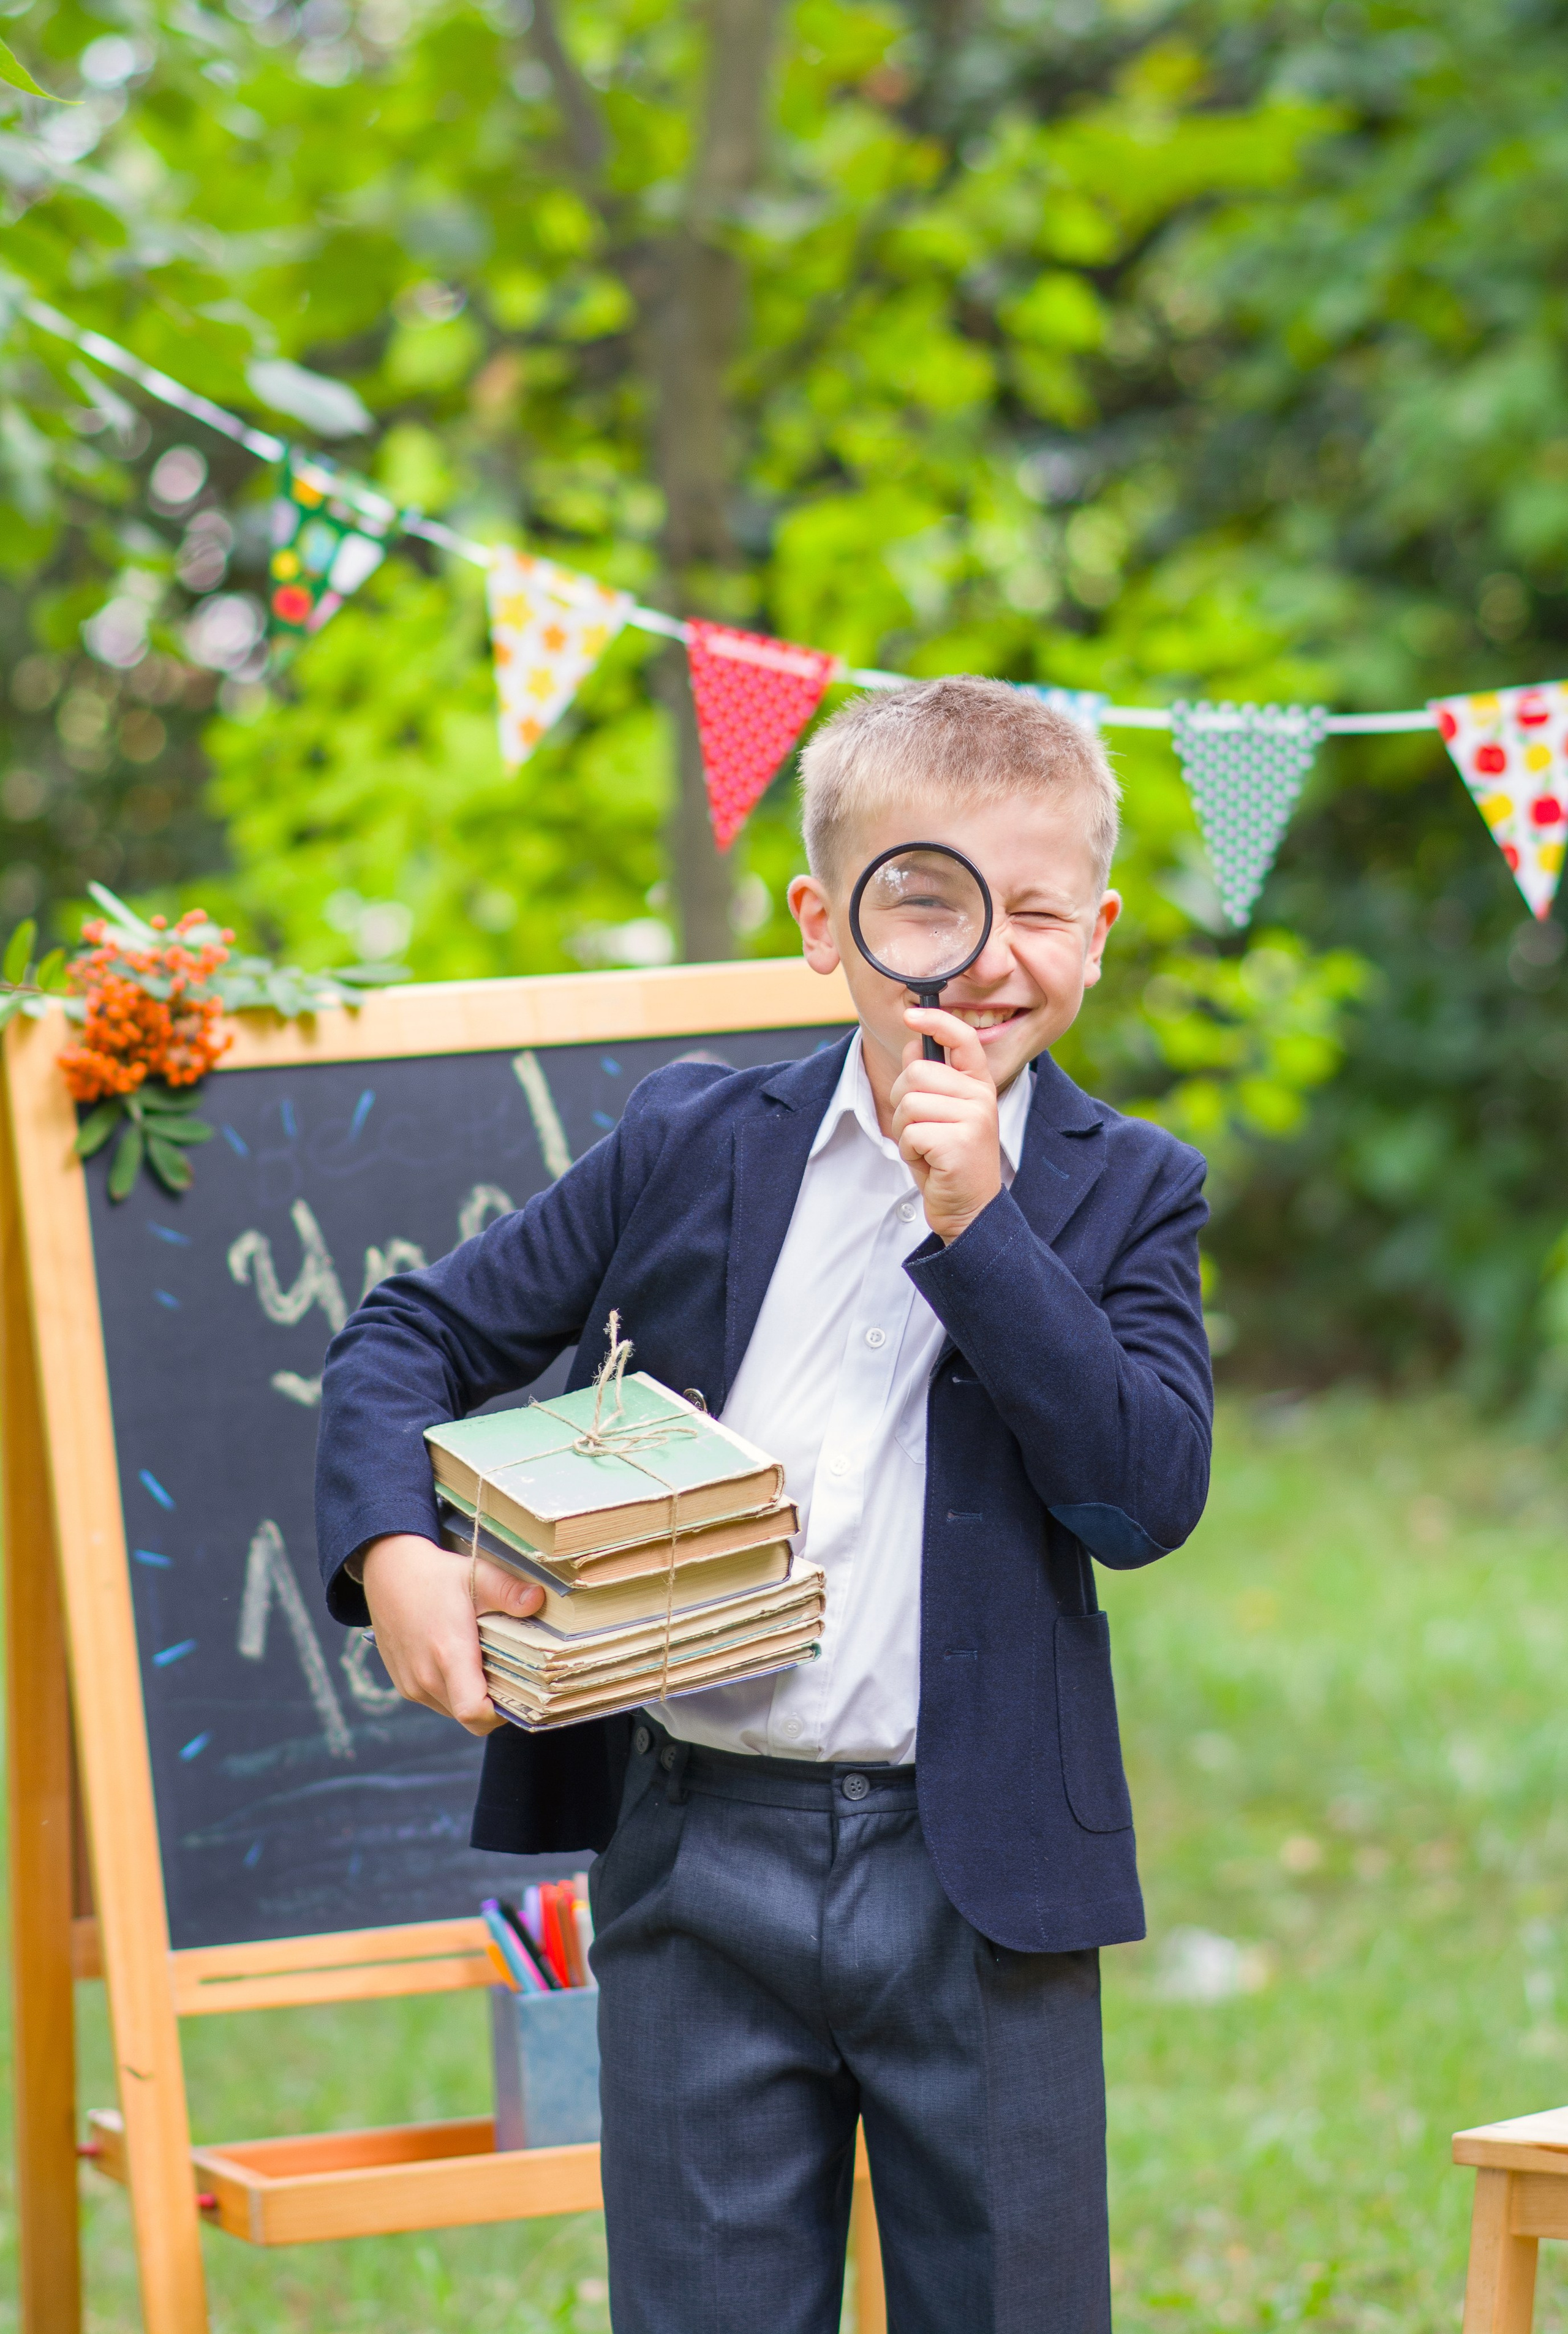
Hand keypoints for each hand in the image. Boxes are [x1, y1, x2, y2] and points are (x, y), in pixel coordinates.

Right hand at [359, 1533, 543, 1736]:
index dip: (499, 1713)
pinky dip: (453, 1692)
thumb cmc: (437, 1574)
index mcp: (448, 1653)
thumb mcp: (478, 1574)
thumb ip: (509, 1591)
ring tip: (482, 1664)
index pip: (473, 1712)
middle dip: (492, 1704)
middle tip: (507, 1674)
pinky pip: (437, 1702)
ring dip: (471, 1698)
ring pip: (452, 1711)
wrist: (389, 1572)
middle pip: (468, 1716)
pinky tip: (459, 1663)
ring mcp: (411, 1684)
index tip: (515, 1694)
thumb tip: (539, 1599)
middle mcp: (426, 1676)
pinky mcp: (403, 1685)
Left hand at [890, 1008, 1002, 1243]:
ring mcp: (973, 1119)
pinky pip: (911, 1132)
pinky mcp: (960, 1143)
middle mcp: (981, 1097)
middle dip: (902, 1102)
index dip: (937, 1021)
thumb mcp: (938, 1116)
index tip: (912, 1014)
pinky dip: (910, 1152)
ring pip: (909, 1102)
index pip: (963, 1039)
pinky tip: (929, 1163)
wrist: (969, 1210)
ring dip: (904, 1131)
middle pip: (917, 1073)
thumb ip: (929, 1081)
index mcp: (977, 1085)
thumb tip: (916, 1043)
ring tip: (926, 1149)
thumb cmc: (949, 1162)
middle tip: (919, 1130)